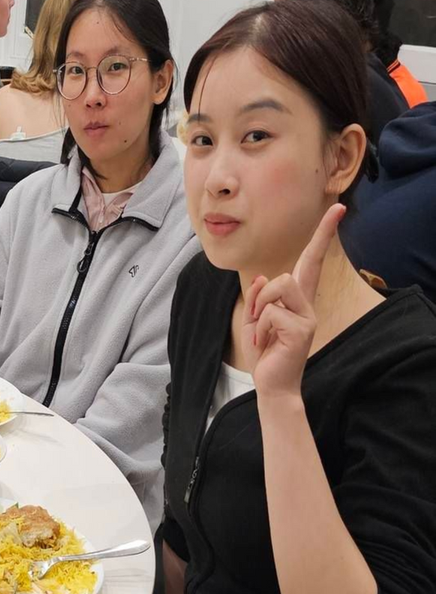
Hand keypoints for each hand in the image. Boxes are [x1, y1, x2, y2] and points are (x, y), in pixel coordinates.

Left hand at [243, 204, 344, 394]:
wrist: (272, 385)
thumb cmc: (264, 352)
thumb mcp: (254, 319)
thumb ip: (258, 297)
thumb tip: (264, 277)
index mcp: (297, 300)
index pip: (312, 261)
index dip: (323, 235)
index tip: (339, 209)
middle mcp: (308, 305)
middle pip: (285, 275)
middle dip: (260, 295)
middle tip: (255, 321)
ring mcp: (308, 317)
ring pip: (277, 287)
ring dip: (259, 309)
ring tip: (261, 332)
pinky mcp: (303, 329)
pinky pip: (270, 312)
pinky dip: (260, 327)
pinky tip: (265, 343)